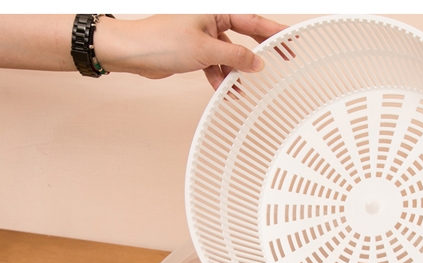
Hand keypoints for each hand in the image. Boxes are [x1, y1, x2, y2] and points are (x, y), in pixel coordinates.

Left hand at [95, 15, 287, 87]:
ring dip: (235, 73)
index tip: (291, 40)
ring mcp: (202, 37)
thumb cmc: (161, 41)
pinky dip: (220, 78)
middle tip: (281, 62)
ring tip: (243, 88)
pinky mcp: (194, 52)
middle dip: (259, 54)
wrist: (132, 52)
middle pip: (244, 38)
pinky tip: (225, 91)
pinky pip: (215, 66)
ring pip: (229, 56)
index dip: (274, 32)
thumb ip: (235, 58)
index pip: (253, 21)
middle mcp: (211, 21)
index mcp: (216, 11)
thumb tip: (258, 63)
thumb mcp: (206, 50)